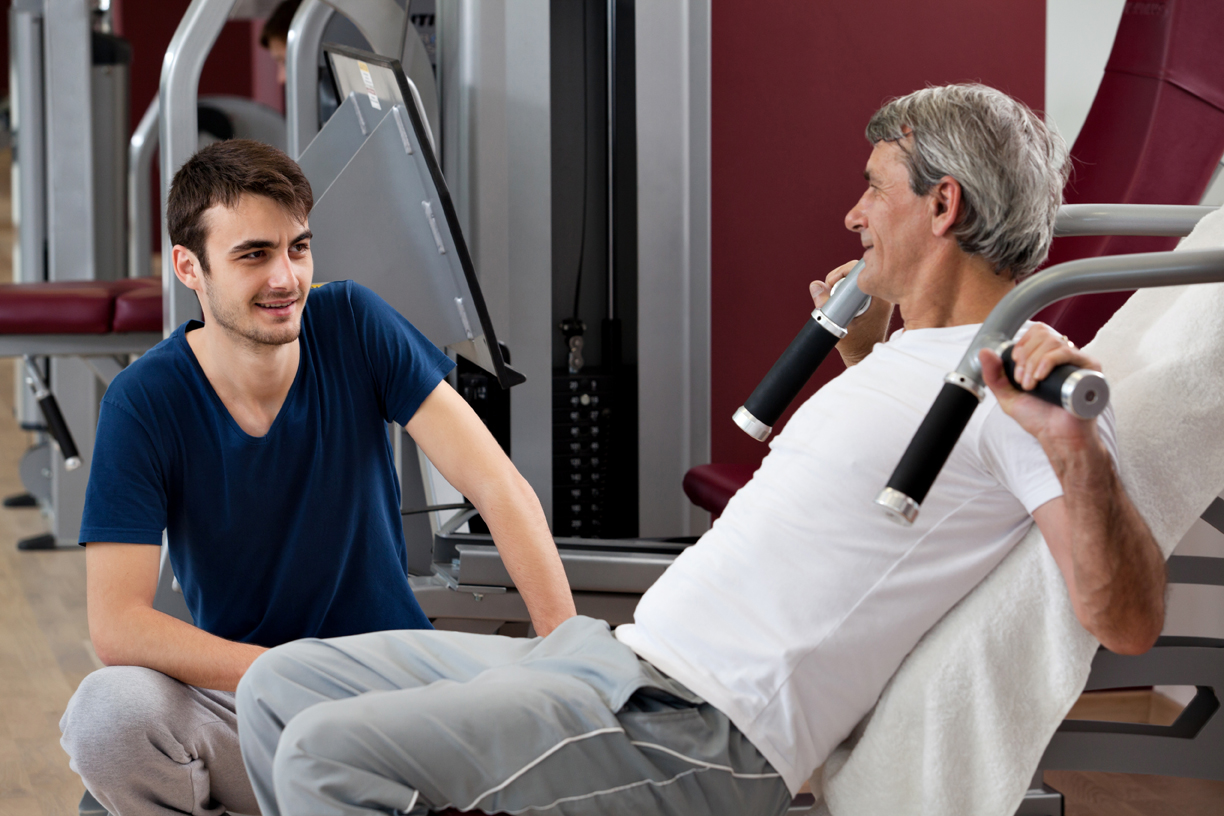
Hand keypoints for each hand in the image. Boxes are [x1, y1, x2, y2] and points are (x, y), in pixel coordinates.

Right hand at [809, 260, 893, 365]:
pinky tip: (842, 302)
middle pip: (858, 272)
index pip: (859, 270)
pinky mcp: (877, 300)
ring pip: (857, 279)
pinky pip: (858, 287)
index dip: (840, 274)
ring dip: (841, 286)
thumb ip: (824, 303)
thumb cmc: (855, 344)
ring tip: (834, 300)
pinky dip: (846, 291)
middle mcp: (883, 294)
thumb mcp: (835, 323)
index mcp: (879, 297)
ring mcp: (881, 297)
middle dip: (838, 279)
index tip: (829, 286)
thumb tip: (816, 285)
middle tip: (829, 294)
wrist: (866, 355)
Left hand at [979, 324, 1102, 452]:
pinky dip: (1048, 361)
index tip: (1016, 371)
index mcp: (1048, 357)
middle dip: (1025, 357)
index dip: (1022, 346)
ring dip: (1033, 362)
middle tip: (1023, 382)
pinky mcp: (1090, 369)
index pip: (1036, 332)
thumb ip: (994, 375)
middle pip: (1042, 334)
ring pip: (1052, 342)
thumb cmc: (1038, 418)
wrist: (1058, 437)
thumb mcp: (1008, 395)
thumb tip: (984, 351)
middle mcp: (1064, 356)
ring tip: (1031, 386)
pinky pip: (1068, 352)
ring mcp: (1078, 361)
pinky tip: (1040, 377)